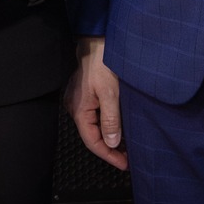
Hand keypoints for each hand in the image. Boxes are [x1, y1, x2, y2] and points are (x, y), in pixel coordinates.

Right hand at [66, 36, 127, 169]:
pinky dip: (107, 125)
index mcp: (79, 110)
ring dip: (109, 137)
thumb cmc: (101, 62)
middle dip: (110, 149)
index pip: (92, 142)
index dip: (109, 156)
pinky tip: (118, 127)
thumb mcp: (110, 92)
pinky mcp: (85, 94)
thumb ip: (110, 119)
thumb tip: (111, 143)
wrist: (96, 40)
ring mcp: (79, 100)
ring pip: (94, 126)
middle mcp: (76, 108)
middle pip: (92, 136)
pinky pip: (94, 116)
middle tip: (128, 157)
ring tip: (126, 146)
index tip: (125, 164)